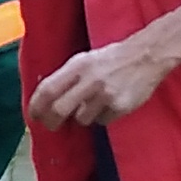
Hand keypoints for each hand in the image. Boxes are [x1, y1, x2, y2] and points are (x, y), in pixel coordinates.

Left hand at [26, 32, 179, 127]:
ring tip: (94, 104)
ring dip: (83, 116)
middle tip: (52, 125)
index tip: (33, 115)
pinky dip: (102, 117)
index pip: (48, 89)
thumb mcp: (86, 59)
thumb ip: (67, 76)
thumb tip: (46, 99)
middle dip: (52, 121)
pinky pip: (102, 121)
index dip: (36, 105)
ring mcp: (105, 94)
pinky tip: (110, 104)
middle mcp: (89, 79)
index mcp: (78, 65)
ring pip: (81, 119)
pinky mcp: (120, 106)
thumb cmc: (113, 58)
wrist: (147, 55)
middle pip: (59, 110)